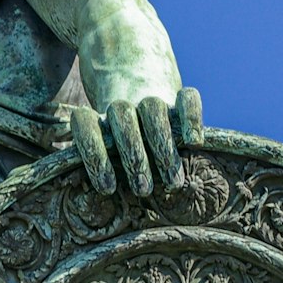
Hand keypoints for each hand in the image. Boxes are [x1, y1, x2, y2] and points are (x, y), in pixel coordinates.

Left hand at [69, 87, 203, 197]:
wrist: (134, 80)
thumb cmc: (118, 142)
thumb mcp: (104, 151)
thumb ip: (100, 167)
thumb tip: (102, 202)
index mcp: (98, 118)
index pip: (87, 124)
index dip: (94, 155)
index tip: (108, 188)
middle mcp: (122, 105)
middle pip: (123, 118)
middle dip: (133, 157)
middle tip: (143, 190)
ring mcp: (151, 97)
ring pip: (154, 110)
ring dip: (163, 146)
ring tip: (172, 182)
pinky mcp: (179, 95)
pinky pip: (188, 99)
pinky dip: (192, 119)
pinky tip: (195, 143)